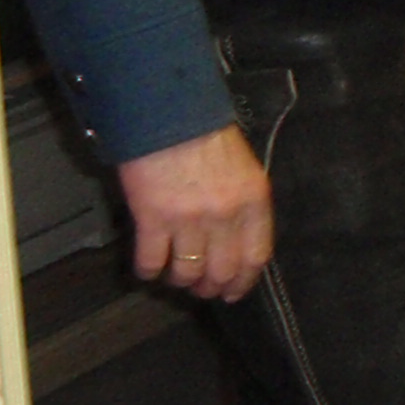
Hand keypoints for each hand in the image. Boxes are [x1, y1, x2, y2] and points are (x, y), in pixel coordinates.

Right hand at [119, 124, 273, 303]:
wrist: (168, 113)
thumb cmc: (205, 134)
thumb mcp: (243, 167)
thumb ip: (244, 203)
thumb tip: (238, 239)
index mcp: (253, 200)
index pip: (256, 256)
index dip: (244, 281)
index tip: (234, 291)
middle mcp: (224, 214)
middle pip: (222, 270)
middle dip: (212, 287)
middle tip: (203, 289)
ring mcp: (188, 219)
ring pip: (188, 271)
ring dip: (181, 281)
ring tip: (176, 278)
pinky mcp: (153, 217)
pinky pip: (152, 260)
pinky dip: (149, 270)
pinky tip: (148, 268)